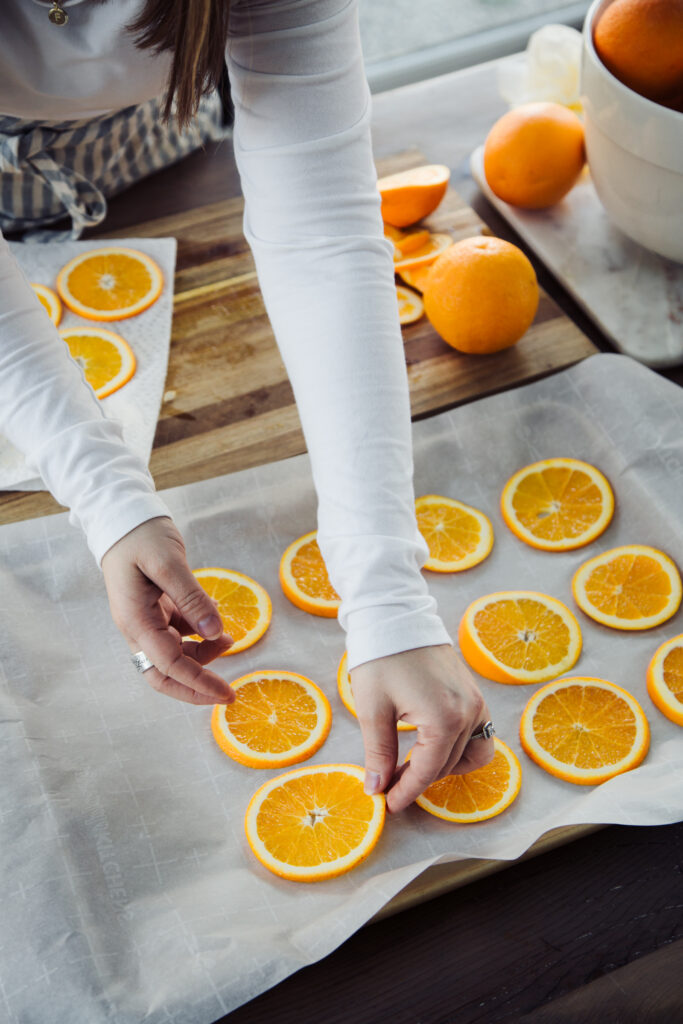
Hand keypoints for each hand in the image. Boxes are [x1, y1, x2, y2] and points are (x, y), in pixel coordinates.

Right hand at [101, 517, 234, 705]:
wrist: (124, 517)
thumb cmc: (142, 536)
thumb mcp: (169, 563)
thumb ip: (191, 598)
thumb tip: (214, 632)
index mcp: (136, 620)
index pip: (169, 665)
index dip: (198, 682)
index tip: (226, 692)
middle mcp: (138, 627)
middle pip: (164, 674)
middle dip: (195, 686)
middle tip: (227, 692)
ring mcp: (146, 620)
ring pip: (174, 655)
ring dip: (202, 655)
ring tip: (229, 638)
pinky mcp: (156, 610)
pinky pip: (178, 634)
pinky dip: (199, 634)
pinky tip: (215, 620)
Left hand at [349, 644, 493, 813]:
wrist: (395, 615)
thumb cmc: (381, 658)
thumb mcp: (373, 708)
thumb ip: (379, 752)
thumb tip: (377, 788)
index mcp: (444, 720)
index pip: (427, 771)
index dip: (405, 792)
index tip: (387, 804)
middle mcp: (469, 713)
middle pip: (446, 766)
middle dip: (417, 780)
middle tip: (388, 784)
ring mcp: (476, 702)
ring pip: (468, 755)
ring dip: (442, 767)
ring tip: (411, 766)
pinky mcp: (475, 694)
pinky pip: (478, 734)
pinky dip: (460, 748)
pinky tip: (433, 746)